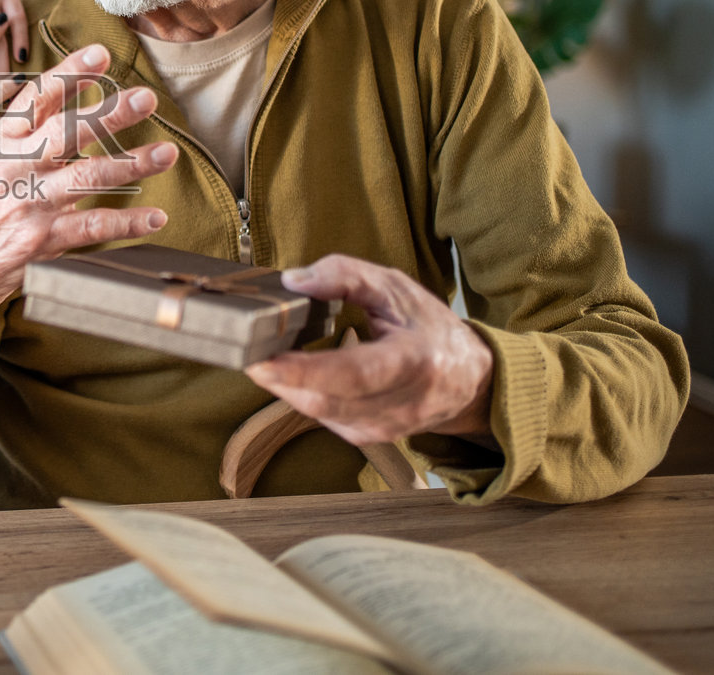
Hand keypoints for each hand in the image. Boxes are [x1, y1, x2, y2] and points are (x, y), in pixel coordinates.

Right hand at [0, 43, 177, 390]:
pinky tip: (155, 217)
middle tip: (147, 98)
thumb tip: (72, 92)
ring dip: (132, 164)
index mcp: (1, 142)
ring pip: (87, 177)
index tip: (101, 53)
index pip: (36, 98)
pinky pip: (91, 228)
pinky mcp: (40, 241)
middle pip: (67, 133)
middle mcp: (13, 168)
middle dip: (110, 114)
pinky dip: (127, 223)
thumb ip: (29, 130)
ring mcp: (27, 204)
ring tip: (167, 153)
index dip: (69, 73)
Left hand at [243, 254, 496, 446]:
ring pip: (318, 412)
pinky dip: (302, 394)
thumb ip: (346, 275)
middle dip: (280, 379)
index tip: (261, 359)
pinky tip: (295, 373)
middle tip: (245, 351)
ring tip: (265, 355)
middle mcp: (403, 404)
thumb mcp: (394, 288)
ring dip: (286, 386)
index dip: (303, 371)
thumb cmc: (427, 326)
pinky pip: (323, 417)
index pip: (353, 373)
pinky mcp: (369, 437)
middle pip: (326, 400)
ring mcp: (385, 428)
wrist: (468, 379)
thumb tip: (293, 280)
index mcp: (415, 361)